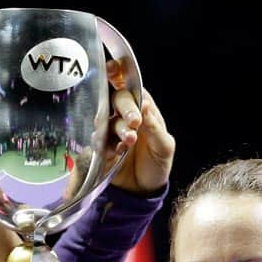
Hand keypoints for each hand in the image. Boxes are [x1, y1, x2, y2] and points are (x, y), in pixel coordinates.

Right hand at [105, 61, 175, 195]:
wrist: (142, 192)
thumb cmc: (156, 164)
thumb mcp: (164, 147)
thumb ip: (155, 127)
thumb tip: (144, 105)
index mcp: (142, 108)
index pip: (129, 84)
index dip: (119, 73)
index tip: (114, 69)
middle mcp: (122, 115)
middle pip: (116, 100)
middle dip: (125, 108)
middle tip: (134, 122)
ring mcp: (109, 131)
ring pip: (107, 120)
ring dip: (118, 129)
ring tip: (129, 141)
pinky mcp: (99, 148)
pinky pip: (97, 142)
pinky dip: (106, 146)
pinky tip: (116, 153)